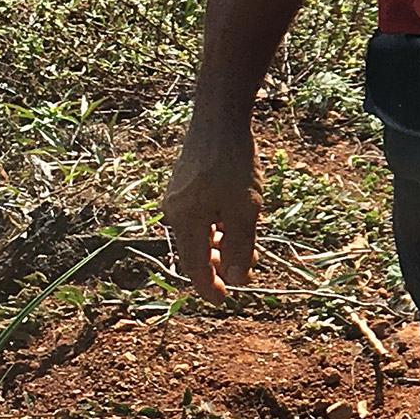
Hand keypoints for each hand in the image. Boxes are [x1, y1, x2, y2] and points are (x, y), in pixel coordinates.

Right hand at [161, 125, 260, 300]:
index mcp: (184, 221)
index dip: (208, 287)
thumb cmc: (234, 162)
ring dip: (217, 246)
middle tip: (238, 278)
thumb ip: (240, 245)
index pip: (193, 266)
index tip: (222, 303)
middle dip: (215, 266)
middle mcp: (174, 210)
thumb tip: (238, 280)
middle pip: (193, 250)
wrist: (220, 116)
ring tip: (241, 251)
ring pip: (197, 231)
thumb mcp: (245, 208)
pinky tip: (231, 223)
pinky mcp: (185, 181)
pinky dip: (214, 226)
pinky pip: (197, 214)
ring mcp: (177, 195)